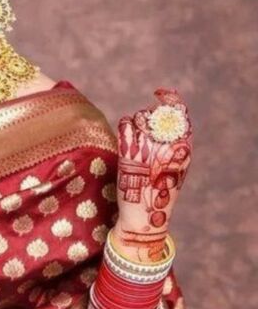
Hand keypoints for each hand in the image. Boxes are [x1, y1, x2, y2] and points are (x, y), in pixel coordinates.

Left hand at [113, 88, 192, 261]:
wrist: (145, 214)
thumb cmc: (160, 189)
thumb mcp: (176, 165)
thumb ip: (175, 142)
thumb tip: (167, 114)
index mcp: (183, 147)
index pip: (179, 112)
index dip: (168, 98)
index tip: (158, 93)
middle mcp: (167, 144)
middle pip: (155, 113)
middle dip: (147, 117)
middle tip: (142, 132)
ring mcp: (147, 147)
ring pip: (139, 117)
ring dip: (134, 122)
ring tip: (135, 140)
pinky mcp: (129, 152)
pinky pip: (125, 124)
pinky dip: (124, 126)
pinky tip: (125, 136)